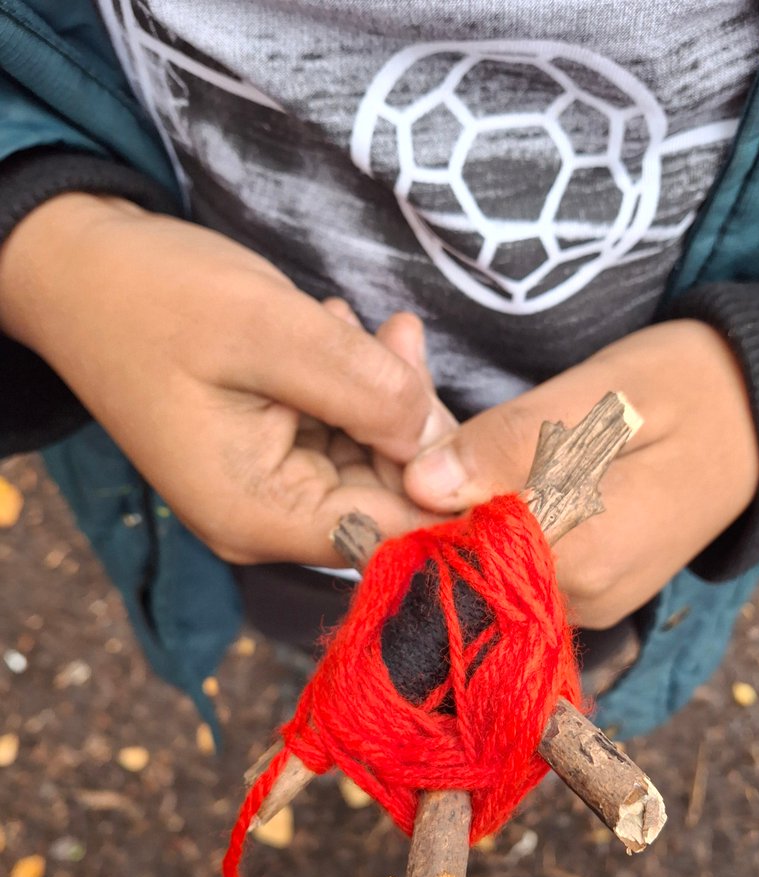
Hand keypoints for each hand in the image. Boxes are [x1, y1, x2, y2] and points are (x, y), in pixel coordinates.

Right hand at [0, 194, 454, 563]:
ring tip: (357, 325)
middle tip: (401, 337)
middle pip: (389, 493)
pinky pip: (345, 433)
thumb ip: (365, 387)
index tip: (491, 429)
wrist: (78, 273)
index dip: (450, 487)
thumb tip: (442, 440)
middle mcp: (267, 520)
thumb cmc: (155, 296)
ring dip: (384, 392)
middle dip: (411, 419)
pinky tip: (335, 333)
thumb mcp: (268, 328)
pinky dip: (356, 386)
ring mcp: (271, 490)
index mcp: (258, 514)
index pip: (391, 533)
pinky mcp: (274, 455)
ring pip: (373, 458)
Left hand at [403, 321, 758, 627]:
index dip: (399, 506)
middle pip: (459, 563)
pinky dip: (479, 516)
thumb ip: (514, 443)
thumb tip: (422, 484)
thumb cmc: (688, 389)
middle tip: (400, 421)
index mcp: (582, 555)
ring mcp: (581, 602)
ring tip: (429, 432)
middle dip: (416, 499)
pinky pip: (508, 560)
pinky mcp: (581, 589)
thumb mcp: (603, 395)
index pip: (454, 555)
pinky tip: (468, 467)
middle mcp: (576, 599)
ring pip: (478, 562)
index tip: (378, 444)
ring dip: (444, 506)